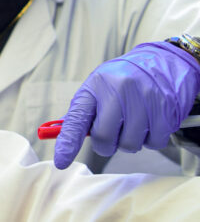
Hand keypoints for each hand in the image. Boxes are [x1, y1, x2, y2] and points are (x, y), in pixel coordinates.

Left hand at [53, 41, 199, 168]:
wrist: (160, 64)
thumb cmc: (121, 81)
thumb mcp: (97, 88)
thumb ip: (83, 112)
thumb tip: (63, 138)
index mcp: (95, 86)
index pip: (76, 119)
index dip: (68, 142)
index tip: (61, 161)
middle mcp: (118, 92)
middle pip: (104, 138)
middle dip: (106, 144)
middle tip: (111, 134)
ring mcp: (143, 101)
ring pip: (129, 145)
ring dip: (129, 142)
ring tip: (132, 122)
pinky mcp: (164, 111)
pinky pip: (153, 144)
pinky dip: (150, 140)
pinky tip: (148, 122)